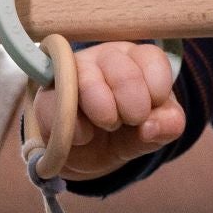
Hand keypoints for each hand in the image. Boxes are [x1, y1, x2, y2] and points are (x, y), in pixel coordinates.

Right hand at [30, 41, 185, 179]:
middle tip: (129, 121)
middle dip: (133, 106)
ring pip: (88, 81)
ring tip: (107, 125)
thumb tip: (150, 127)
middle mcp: (105, 57)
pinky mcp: (46, 94)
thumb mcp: (153, 131)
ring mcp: (72, 72)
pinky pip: (57, 105)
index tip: (151, 111)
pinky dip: (75, 128)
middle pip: (124, 72)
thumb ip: (166, 126)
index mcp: (136, 59)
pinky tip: (83, 137)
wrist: (87, 155)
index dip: (157, 91)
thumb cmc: (126, 131)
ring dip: (104, 111)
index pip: (152, 59)